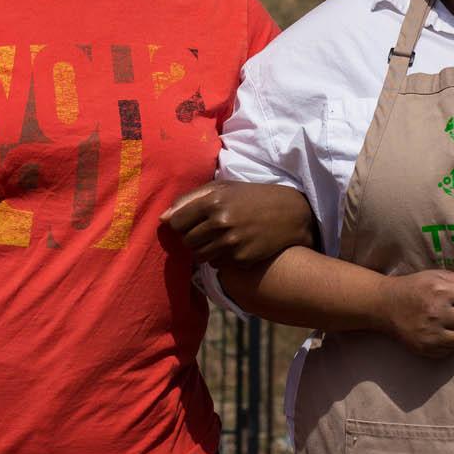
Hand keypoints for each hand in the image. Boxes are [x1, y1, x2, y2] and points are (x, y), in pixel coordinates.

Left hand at [161, 181, 315, 266]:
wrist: (290, 213)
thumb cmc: (251, 197)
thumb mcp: (223, 188)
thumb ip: (189, 199)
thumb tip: (163, 219)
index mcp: (213, 201)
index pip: (176, 222)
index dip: (181, 223)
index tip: (191, 221)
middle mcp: (220, 222)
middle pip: (186, 241)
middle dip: (193, 237)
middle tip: (209, 230)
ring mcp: (231, 243)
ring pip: (199, 256)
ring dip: (205, 250)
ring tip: (221, 238)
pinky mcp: (241, 259)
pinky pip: (216, 265)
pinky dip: (221, 259)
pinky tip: (234, 247)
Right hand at [376, 270, 453, 357]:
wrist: (385, 306)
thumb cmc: (416, 287)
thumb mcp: (437, 276)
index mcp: (441, 291)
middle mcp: (437, 313)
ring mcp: (432, 334)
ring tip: (448, 322)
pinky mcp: (427, 348)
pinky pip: (453, 349)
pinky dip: (450, 341)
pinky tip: (439, 332)